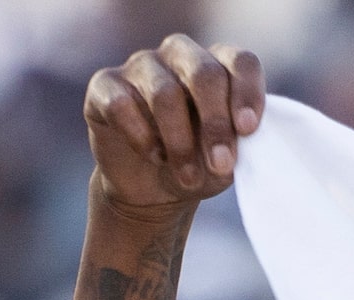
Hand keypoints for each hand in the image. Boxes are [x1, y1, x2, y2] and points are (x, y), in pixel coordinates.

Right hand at [85, 35, 265, 219]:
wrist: (150, 189)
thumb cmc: (198, 167)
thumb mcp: (225, 162)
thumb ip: (236, 146)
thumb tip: (238, 139)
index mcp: (218, 66)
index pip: (240, 61)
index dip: (247, 92)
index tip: (248, 130)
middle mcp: (180, 55)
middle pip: (204, 73)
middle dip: (215, 124)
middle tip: (221, 164)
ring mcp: (141, 65)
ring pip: (164, 93)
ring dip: (180, 143)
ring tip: (188, 177)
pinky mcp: (105, 85)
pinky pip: (122, 104)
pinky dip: (141, 138)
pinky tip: (154, 157)